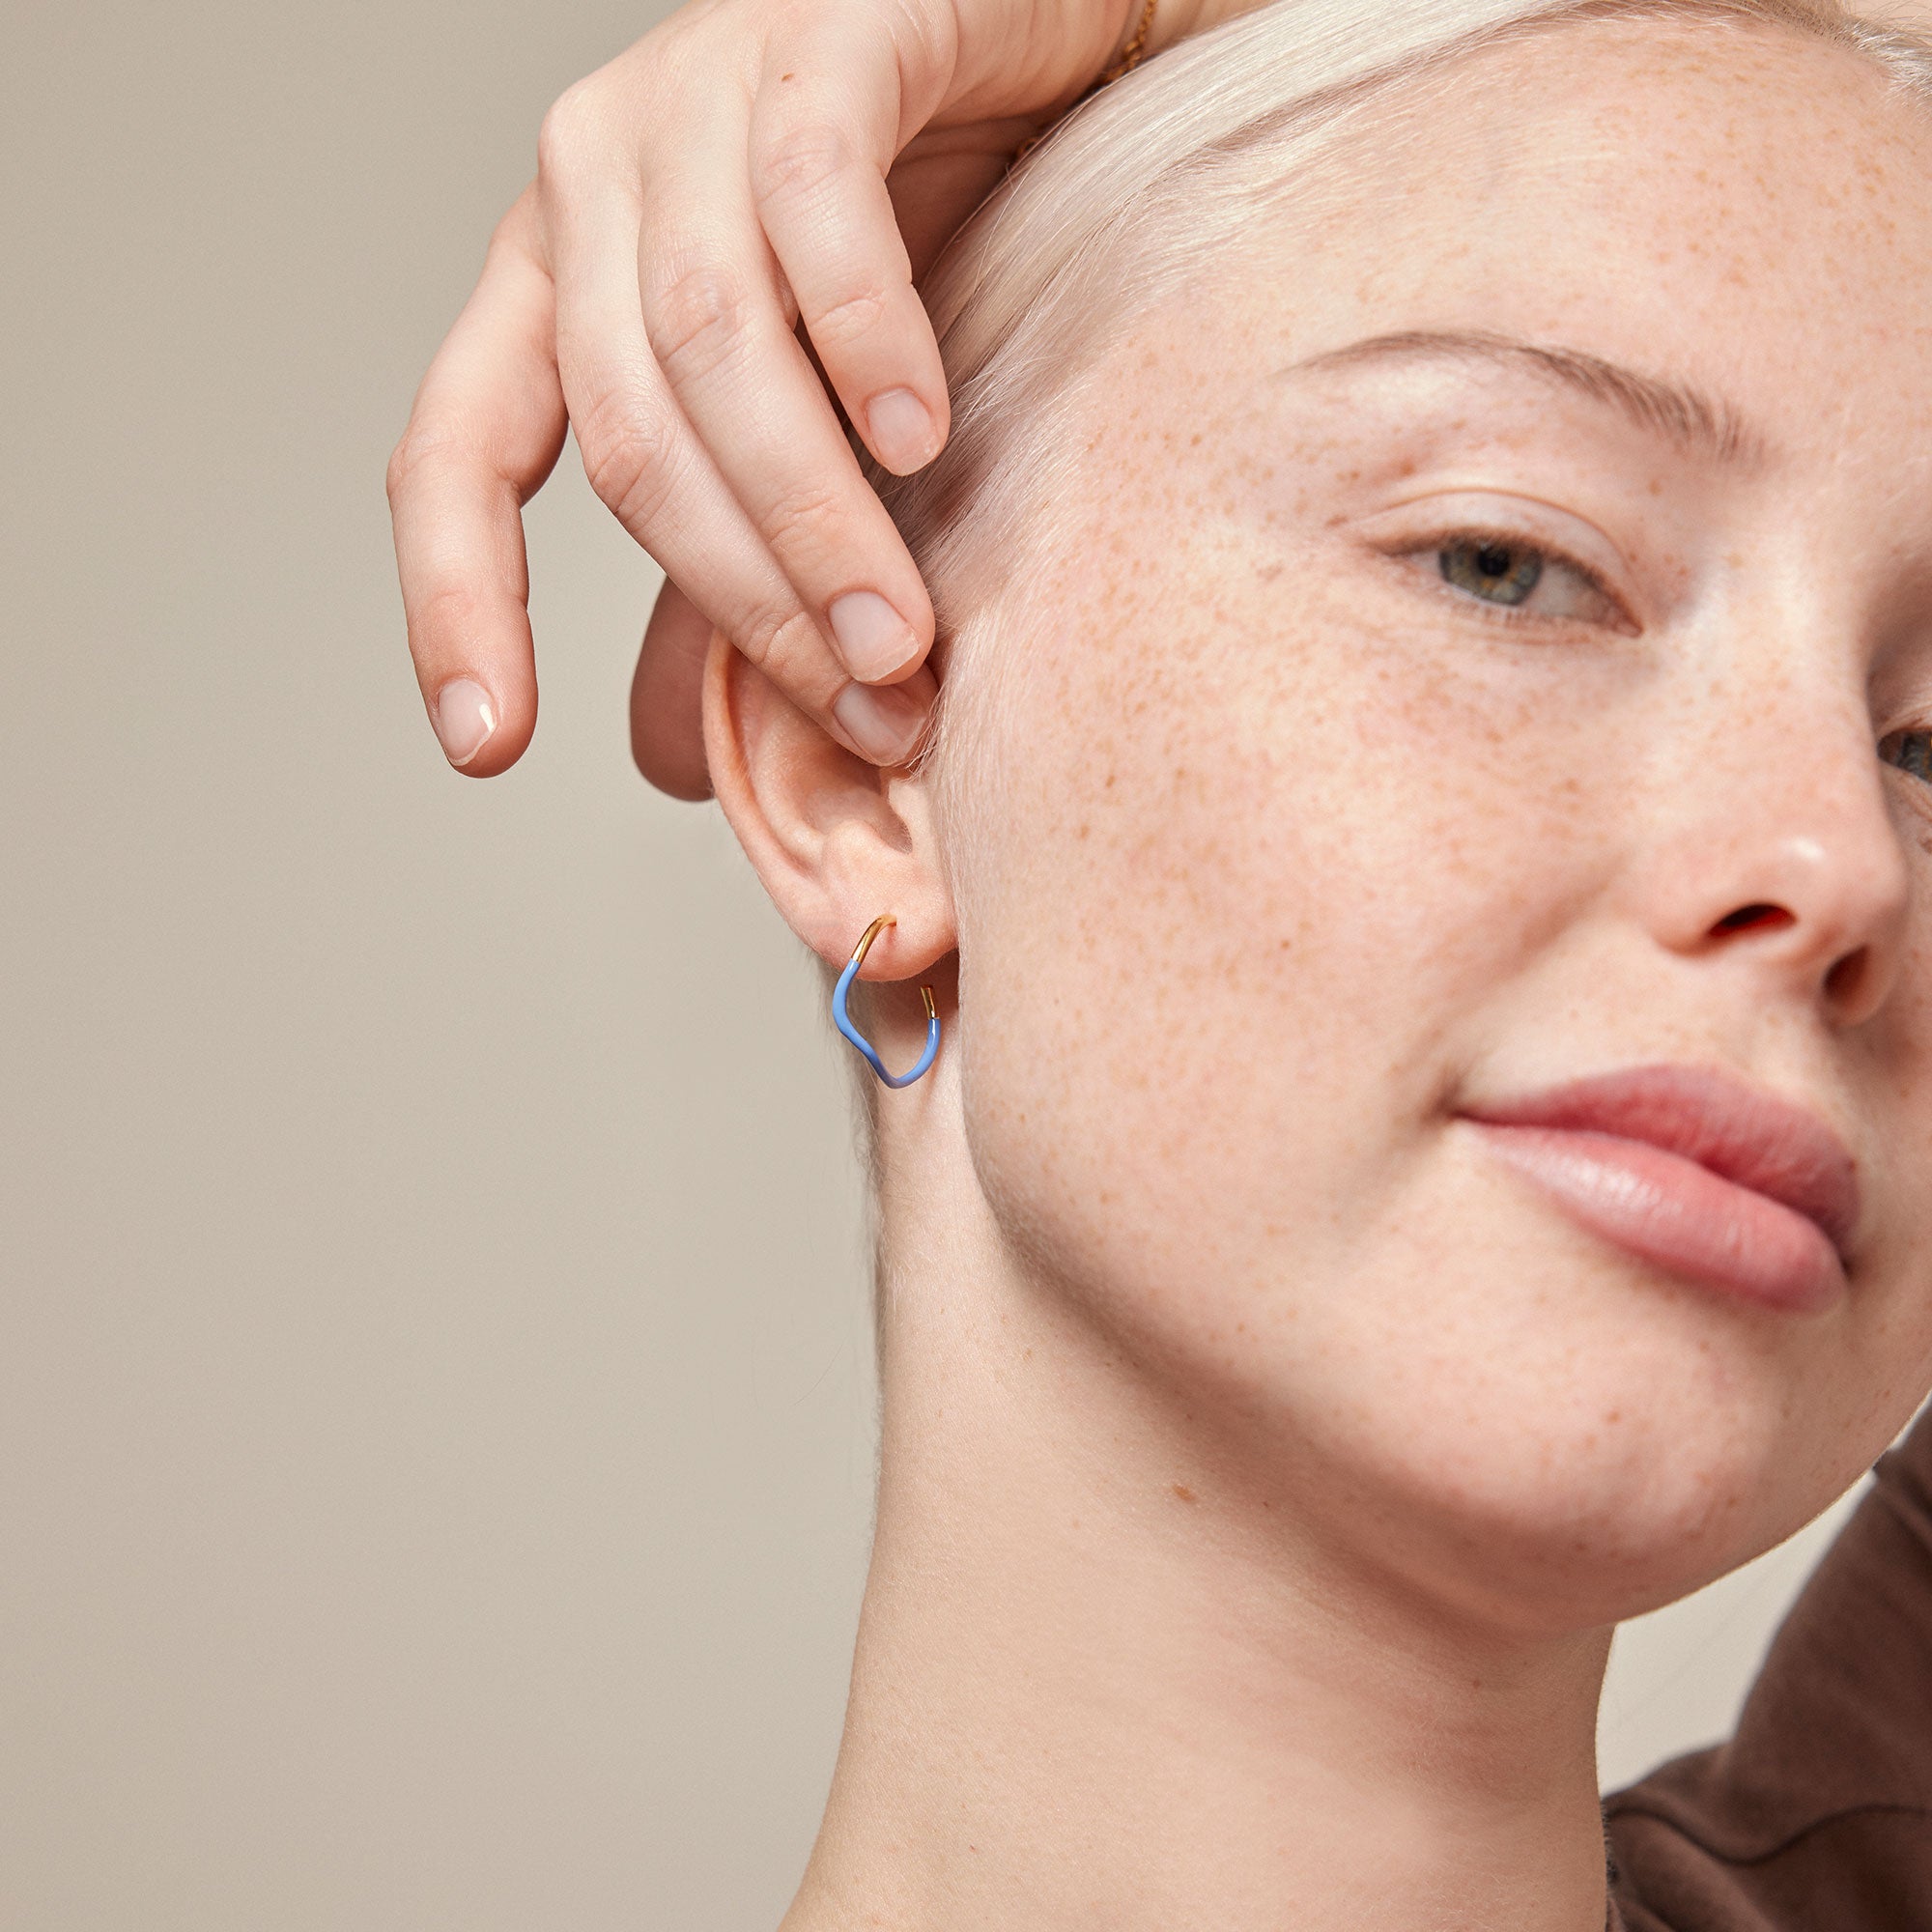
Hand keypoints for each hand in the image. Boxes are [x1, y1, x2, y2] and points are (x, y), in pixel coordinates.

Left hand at [388, 0, 1186, 796]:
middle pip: (626, 432)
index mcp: (557, 278)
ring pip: (708, 338)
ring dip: (811, 511)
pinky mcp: (817, 26)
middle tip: (865, 703)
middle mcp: (592, 178)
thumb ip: (728, 575)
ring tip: (900, 628)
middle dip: (745, 595)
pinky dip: (862, 332)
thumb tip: (665, 764)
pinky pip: (811, 194)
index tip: (484, 748)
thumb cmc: (927, 229)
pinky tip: (920, 431)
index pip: (456, 453)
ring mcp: (691, 89)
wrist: (1052, 38)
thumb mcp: (806, 424)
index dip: (457, 603)